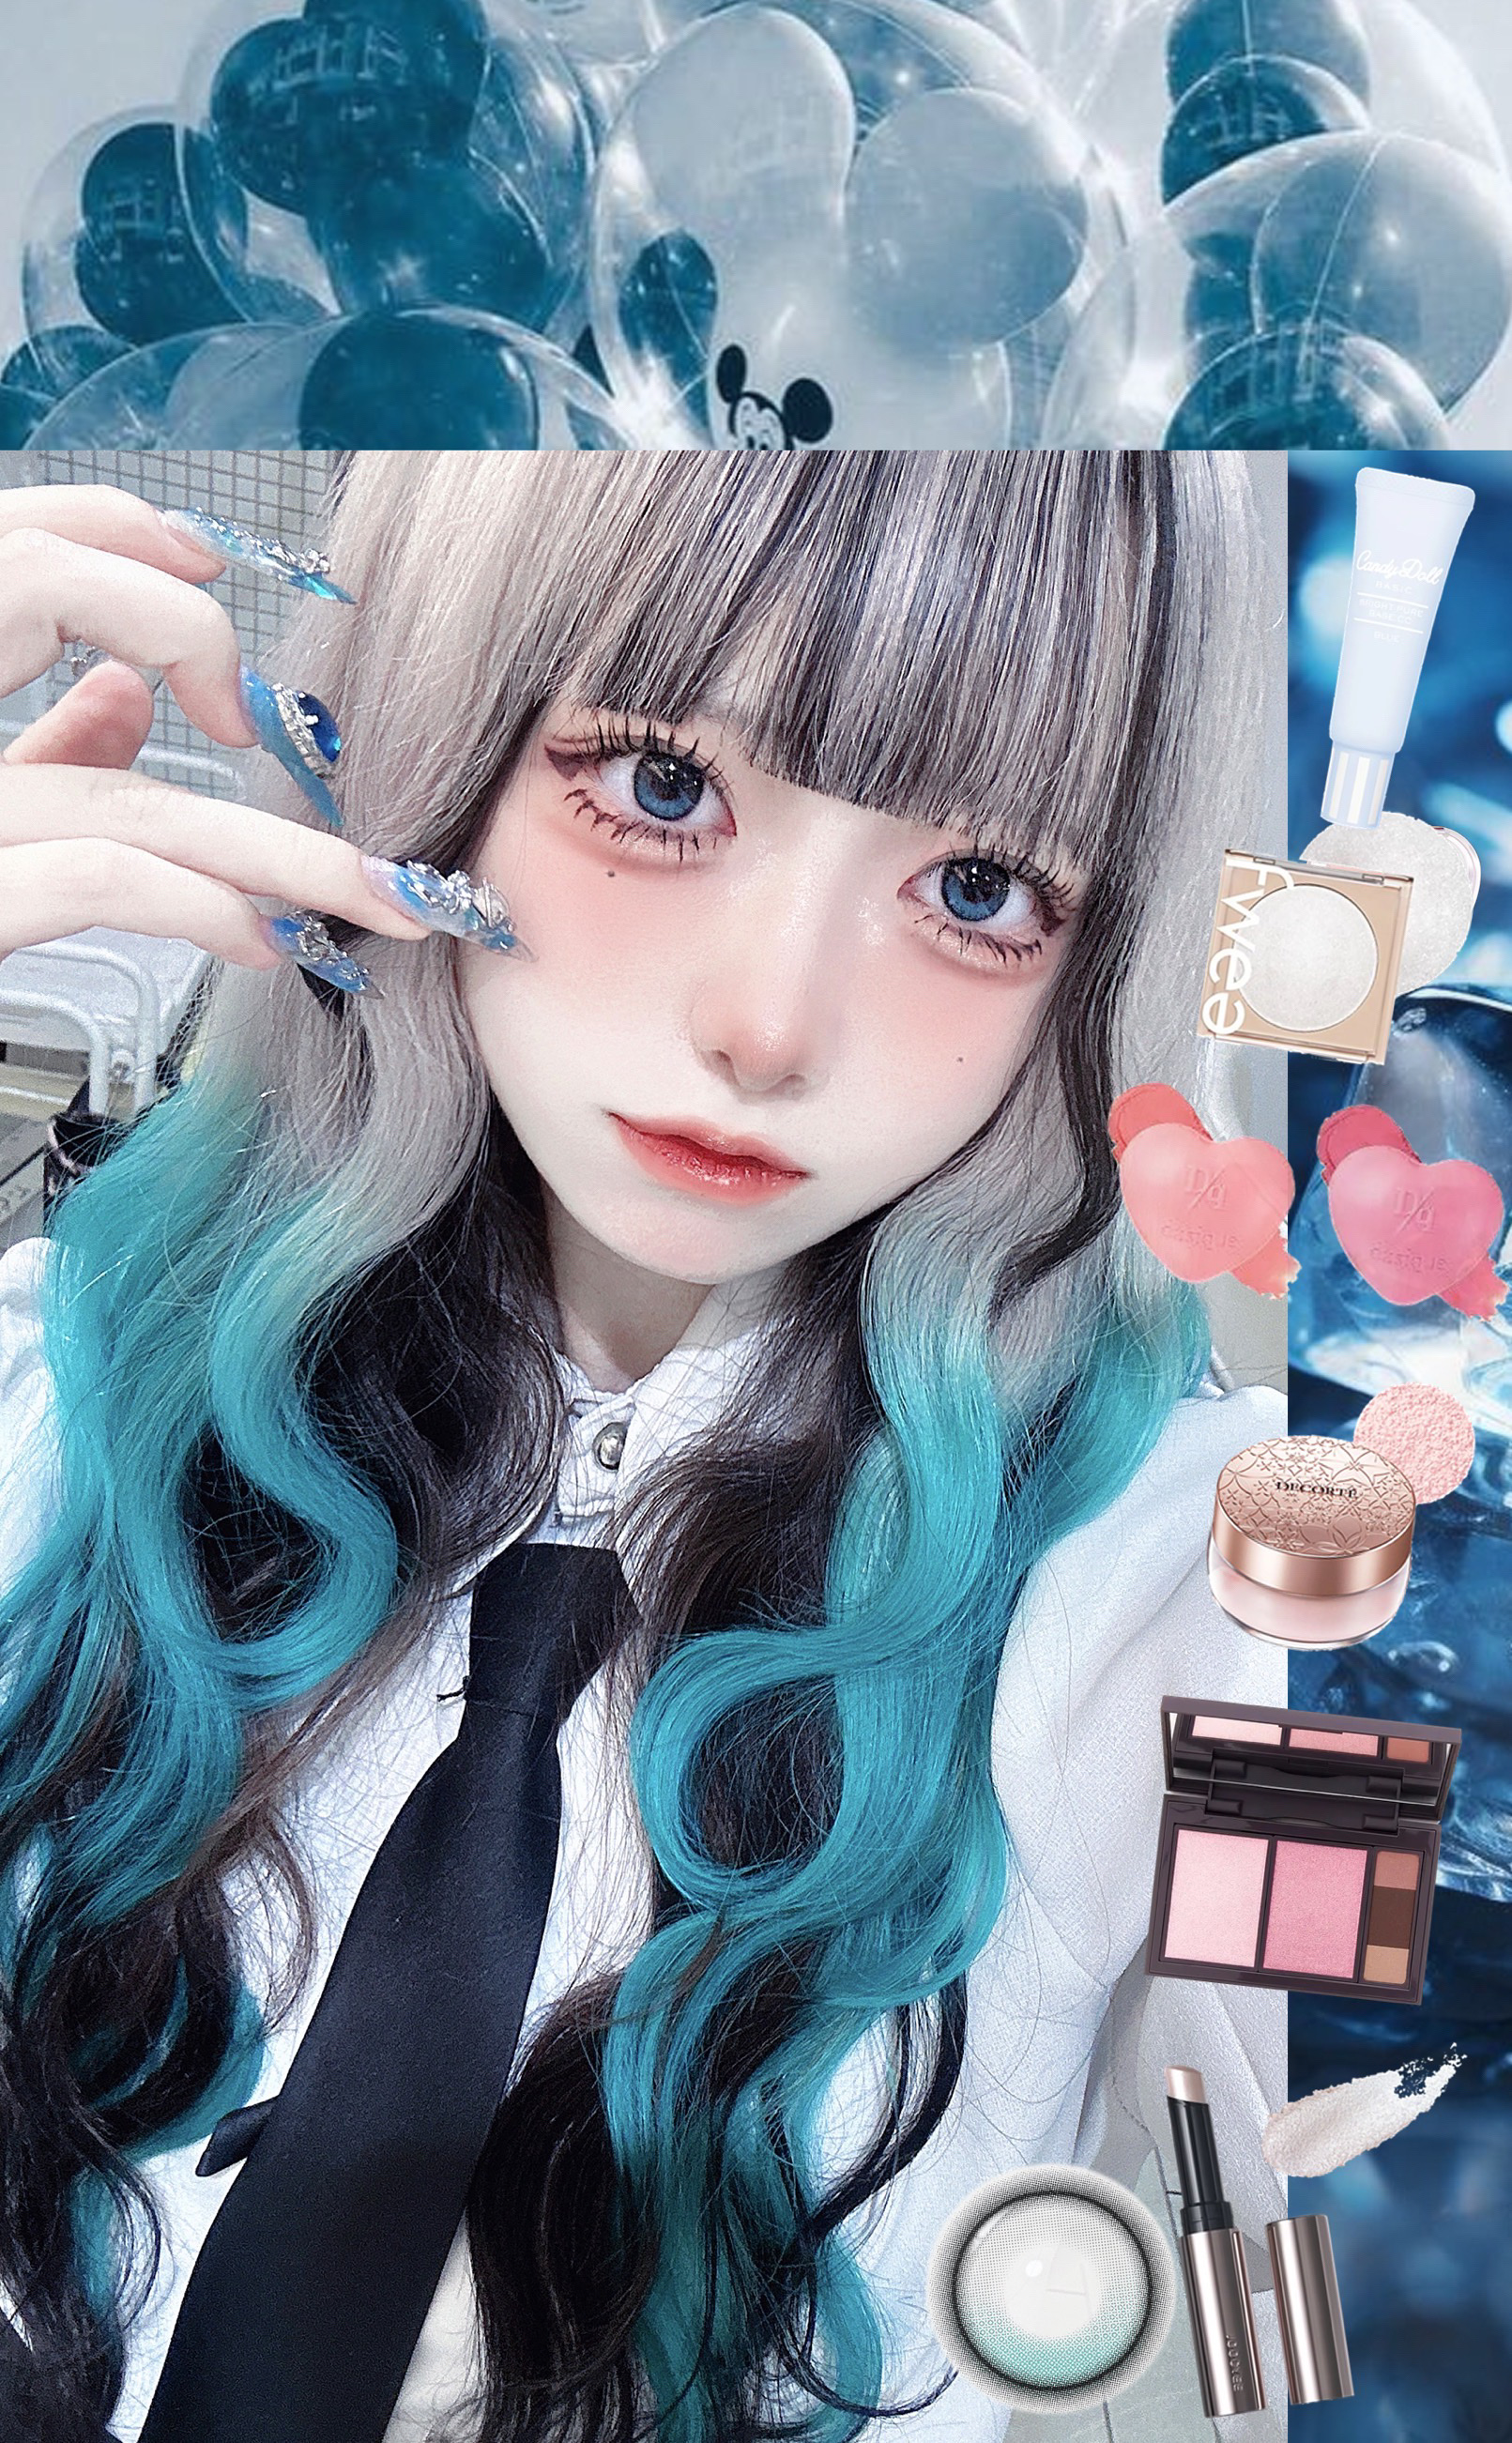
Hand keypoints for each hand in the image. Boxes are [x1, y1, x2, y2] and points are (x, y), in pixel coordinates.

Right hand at [0, 484, 427, 966]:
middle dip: (237, 701)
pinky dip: (199, 904)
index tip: (211, 564)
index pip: (9, 553)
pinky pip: (98, 878)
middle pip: (80, 668)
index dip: (116, 540)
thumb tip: (127, 695)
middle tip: (343, 736)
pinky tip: (262, 939)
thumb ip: (37, 751)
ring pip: (124, 802)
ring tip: (372, 901)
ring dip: (275, 856)